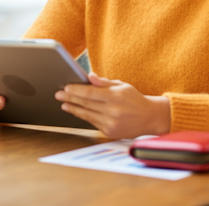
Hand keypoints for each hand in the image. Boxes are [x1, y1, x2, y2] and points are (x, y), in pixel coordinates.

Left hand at [55, 72, 170, 138]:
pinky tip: (76, 111)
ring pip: (87, 114)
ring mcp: (111, 123)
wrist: (150, 118)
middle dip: (70, 98)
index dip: (76, 90)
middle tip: (58, 94)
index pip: (90, 93)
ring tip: (64, 103)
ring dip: (73, 108)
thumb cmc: (134, 99)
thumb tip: (90, 76)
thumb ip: (104, 82)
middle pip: (86, 103)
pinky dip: (83, 116)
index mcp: (115, 96)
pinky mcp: (110, 132)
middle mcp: (113, 111)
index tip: (66, 87)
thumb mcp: (122, 86)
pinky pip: (93, 122)